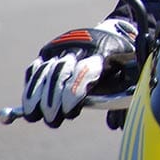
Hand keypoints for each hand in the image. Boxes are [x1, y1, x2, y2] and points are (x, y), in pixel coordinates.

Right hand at [21, 18, 135, 127]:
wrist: (110, 34)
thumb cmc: (121, 61)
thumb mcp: (129, 73)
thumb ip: (124, 96)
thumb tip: (113, 125)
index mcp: (103, 52)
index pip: (84, 71)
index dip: (73, 92)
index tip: (68, 112)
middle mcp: (80, 47)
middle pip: (61, 72)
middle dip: (53, 98)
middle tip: (52, 119)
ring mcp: (63, 47)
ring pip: (45, 71)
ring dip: (36, 95)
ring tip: (34, 115)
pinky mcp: (50, 50)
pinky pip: (36, 68)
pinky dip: (31, 85)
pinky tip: (30, 102)